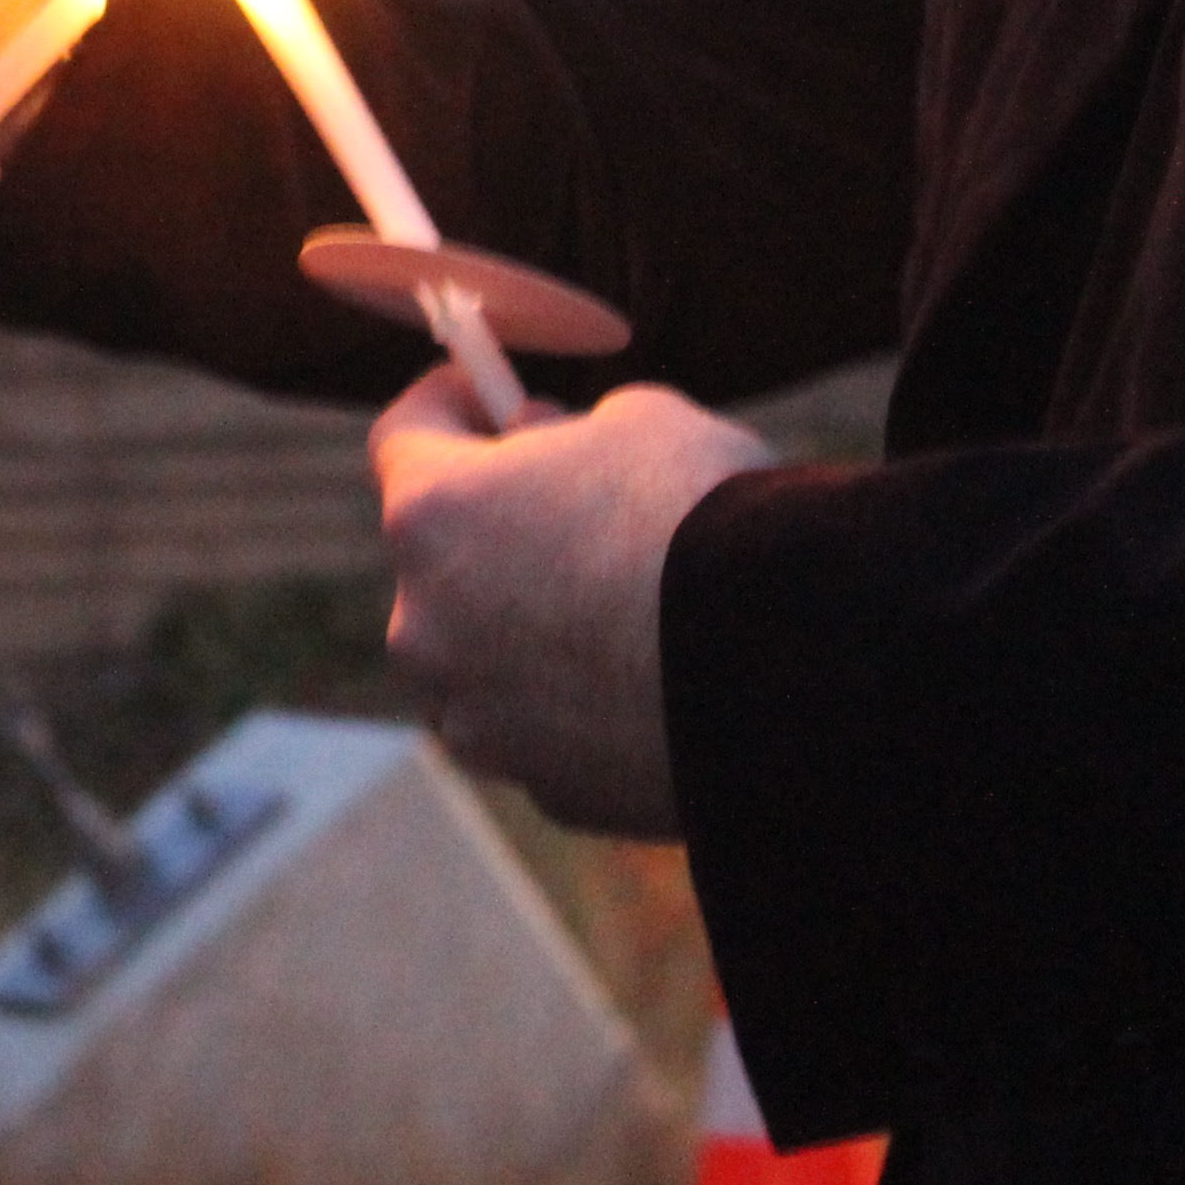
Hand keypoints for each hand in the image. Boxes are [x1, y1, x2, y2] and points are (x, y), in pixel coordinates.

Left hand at [370, 375, 777, 839]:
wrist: (783, 670)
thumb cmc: (704, 517)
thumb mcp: (645, 420)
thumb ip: (573, 431)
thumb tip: (552, 447)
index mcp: (433, 516)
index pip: (402, 437)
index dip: (449, 406)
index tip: (489, 394)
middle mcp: (425, 627)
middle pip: (443, 560)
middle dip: (501, 528)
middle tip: (576, 504)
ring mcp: (478, 721)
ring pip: (488, 657)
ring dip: (533, 626)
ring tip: (629, 603)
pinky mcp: (544, 789)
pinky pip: (548, 728)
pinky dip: (584, 703)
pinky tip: (658, 680)